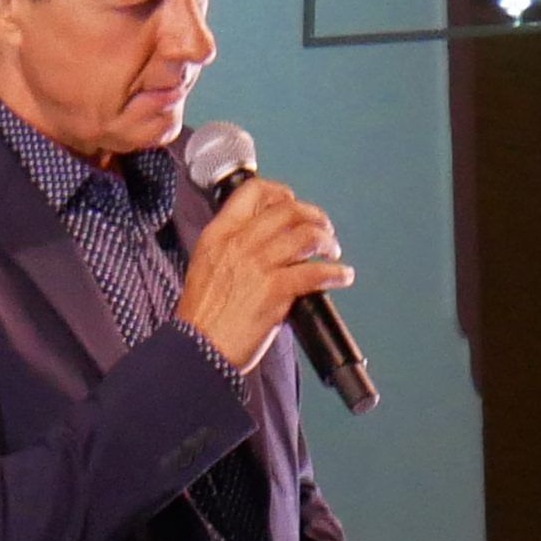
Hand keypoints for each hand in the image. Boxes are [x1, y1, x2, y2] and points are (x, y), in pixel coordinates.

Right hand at [175, 177, 351, 372]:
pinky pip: (315, 273)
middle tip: (324, 228)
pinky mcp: (275, 290)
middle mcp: (239, 243)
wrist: (198, 348)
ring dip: (327, 242)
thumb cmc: (202, 316)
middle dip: (314, 216)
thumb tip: (264, 241)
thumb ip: (231, 248)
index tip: (293, 205)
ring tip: (332, 253)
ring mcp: (258, 265)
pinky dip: (336, 273)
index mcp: (219, 234)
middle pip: (288, 210)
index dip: (280, 194)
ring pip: (306, 236)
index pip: (253, 192)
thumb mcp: (205, 265)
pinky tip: (342, 277)